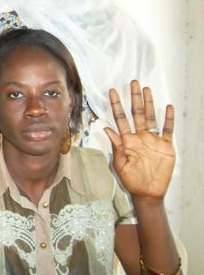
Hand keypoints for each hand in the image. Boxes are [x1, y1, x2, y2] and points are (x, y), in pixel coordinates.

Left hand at [104, 80, 175, 199]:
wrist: (147, 193)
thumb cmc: (130, 179)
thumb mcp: (119, 162)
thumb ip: (116, 145)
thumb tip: (106, 128)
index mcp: (126, 139)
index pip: (120, 118)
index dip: (116, 104)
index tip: (112, 91)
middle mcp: (139, 136)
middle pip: (137, 113)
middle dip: (134, 97)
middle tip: (133, 82)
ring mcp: (153, 140)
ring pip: (151, 117)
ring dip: (149, 103)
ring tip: (147, 89)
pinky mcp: (166, 146)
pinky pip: (167, 130)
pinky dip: (168, 119)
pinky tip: (168, 107)